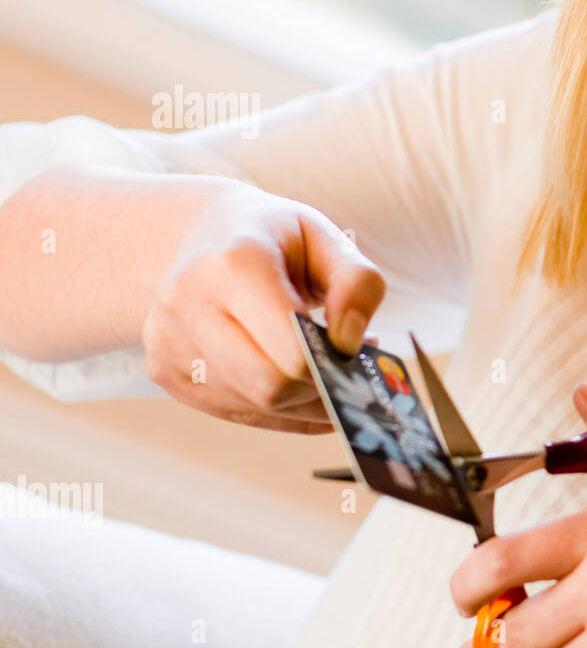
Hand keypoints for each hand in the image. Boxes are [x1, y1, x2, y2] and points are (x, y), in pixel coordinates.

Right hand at [141, 186, 384, 432]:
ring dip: (302, 400)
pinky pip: (237, 412)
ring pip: (255, 407)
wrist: (200, 235)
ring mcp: (168, 341)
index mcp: (234, 262)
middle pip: (271, 387)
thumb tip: (352, 342)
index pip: (293, 349)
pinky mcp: (165, 370)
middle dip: (320, 387)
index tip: (361, 346)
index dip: (335, 359)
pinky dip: (277, 407)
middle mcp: (188, 302)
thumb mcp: (326, 238)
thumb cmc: (273, 237)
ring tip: (321, 364)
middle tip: (347, 367)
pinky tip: (294, 378)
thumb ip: (357, 283)